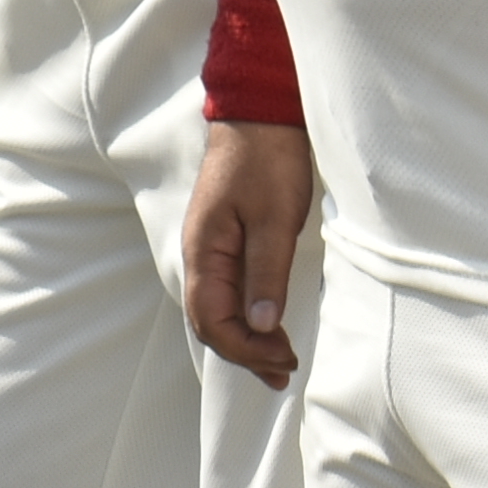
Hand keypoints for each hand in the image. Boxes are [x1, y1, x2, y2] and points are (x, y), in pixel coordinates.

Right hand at [185, 113, 313, 392]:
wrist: (260, 116)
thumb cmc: (267, 161)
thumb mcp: (276, 220)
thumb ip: (266, 274)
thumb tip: (261, 326)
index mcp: (204, 251)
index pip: (212, 320)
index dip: (247, 350)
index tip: (285, 360)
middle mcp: (200, 255)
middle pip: (210, 323)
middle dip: (246, 354)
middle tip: (287, 371)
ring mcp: (211, 249)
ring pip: (219, 311)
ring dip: (247, 340)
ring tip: (280, 361)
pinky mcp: (226, 242)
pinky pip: (228, 293)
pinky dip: (247, 319)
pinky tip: (267, 327)